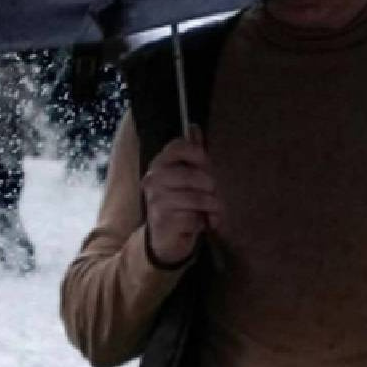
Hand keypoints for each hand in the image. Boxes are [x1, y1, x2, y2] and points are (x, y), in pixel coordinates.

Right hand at [141, 126, 222, 267]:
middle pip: (196, 175)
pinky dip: (204, 223)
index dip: (199, 155)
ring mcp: (156, 200)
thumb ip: (192, 154)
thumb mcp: (187, 178)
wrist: (165, 239)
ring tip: (212, 213)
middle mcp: (153, 179)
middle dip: (212, 189)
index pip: (179, 147)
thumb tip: (194, 127)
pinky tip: (201, 225)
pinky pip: (195, 217)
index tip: (207, 167)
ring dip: (212, 208)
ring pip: (199, 197)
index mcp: (159, 164)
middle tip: (214, 198)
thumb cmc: (180, 204)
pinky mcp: (163, 220)